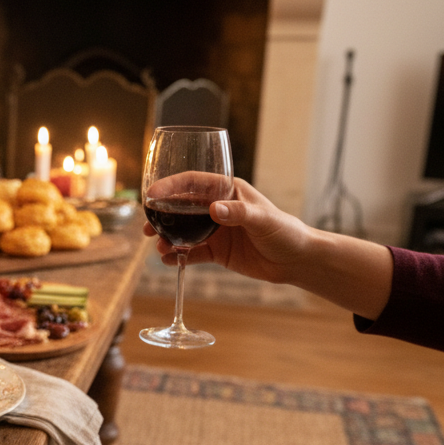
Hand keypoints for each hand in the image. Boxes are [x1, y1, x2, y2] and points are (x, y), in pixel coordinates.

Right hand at [143, 177, 313, 283]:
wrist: (297, 261)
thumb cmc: (286, 232)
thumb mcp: (263, 220)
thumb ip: (238, 214)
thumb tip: (213, 209)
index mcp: (228, 191)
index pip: (192, 183)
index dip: (170, 187)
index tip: (152, 195)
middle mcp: (218, 208)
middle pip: (181, 208)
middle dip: (162, 217)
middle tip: (147, 227)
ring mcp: (215, 230)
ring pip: (183, 232)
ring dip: (168, 239)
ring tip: (160, 248)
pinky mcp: (217, 251)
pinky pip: (192, 253)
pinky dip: (179, 257)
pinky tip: (170, 261)